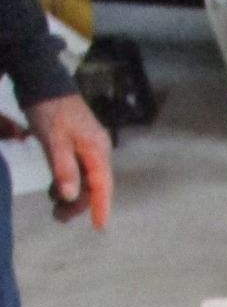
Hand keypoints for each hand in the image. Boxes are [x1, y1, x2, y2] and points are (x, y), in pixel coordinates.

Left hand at [23, 93, 111, 229]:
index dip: (101, 207)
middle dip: (79, 203)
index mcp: (97, 151)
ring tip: (54, 204)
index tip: (99, 226)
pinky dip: (68, 180)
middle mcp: (98, 150)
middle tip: (59, 217)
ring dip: (72, 193)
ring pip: (86, 177)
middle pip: (94, 184)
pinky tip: (55, 186)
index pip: (103, 186)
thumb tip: (71, 197)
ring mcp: (89, 146)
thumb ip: (64, 169)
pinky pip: (79, 168)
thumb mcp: (54, 140)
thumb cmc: (50, 110)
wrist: (43, 80)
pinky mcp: (79, 142)